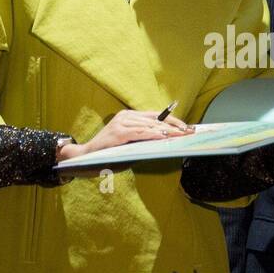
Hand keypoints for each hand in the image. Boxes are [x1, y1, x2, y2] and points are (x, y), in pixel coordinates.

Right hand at [63, 109, 193, 159]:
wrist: (84, 156)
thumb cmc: (108, 153)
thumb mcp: (129, 143)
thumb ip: (143, 139)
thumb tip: (166, 140)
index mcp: (129, 116)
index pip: (155, 116)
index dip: (172, 121)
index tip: (187, 127)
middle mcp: (125, 116)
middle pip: (155, 119)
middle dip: (174, 126)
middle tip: (189, 131)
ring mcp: (121, 122)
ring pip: (149, 125)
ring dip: (167, 131)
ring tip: (181, 135)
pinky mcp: (118, 131)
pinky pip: (139, 132)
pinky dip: (153, 134)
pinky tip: (163, 137)